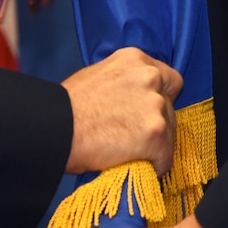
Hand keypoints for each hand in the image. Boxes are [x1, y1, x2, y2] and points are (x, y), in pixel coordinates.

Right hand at [62, 48, 181, 175]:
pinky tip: (137, 167)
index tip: (149, 112)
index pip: (168, 79)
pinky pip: (166, 157)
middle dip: (157, 121)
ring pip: (170, 132)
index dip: (161, 98)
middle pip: (170, 106)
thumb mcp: (97, 75)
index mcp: (136, 60)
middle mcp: (150, 77)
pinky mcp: (156, 133)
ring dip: (155, 144)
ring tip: (131, 153)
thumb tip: (131, 97)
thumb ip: (123, 81)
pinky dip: (155, 165)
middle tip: (135, 135)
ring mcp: (155, 105)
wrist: (56, 128)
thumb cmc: (67, 106)